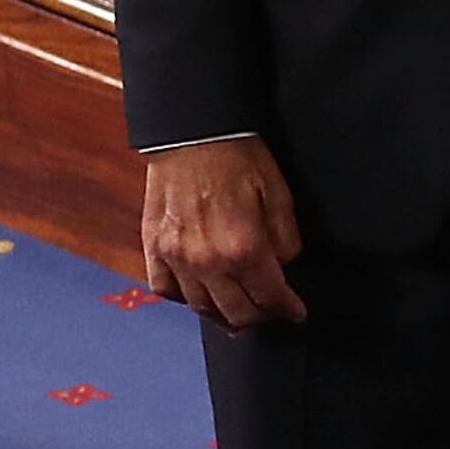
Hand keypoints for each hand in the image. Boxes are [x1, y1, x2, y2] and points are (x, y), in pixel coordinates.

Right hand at [141, 138, 306, 329]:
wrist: (193, 131)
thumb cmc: (238, 157)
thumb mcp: (279, 195)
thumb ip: (286, 241)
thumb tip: (281, 267)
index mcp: (244, 248)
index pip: (270, 297)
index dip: (288, 310)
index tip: (295, 312)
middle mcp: (208, 261)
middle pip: (238, 313)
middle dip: (260, 316)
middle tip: (270, 311)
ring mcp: (176, 257)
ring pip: (202, 308)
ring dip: (224, 315)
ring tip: (238, 312)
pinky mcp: (154, 247)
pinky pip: (165, 289)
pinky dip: (183, 298)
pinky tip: (199, 294)